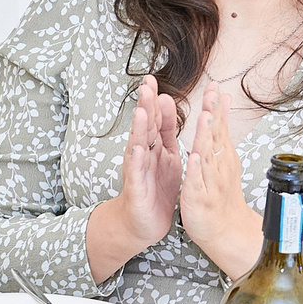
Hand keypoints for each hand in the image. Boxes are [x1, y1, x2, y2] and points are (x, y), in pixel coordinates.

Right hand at [104, 76, 180, 254]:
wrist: (142, 223)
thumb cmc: (155, 189)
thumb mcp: (166, 155)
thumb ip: (166, 130)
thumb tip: (166, 101)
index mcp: (155, 147)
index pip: (155, 120)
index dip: (154, 101)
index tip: (153, 80)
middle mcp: (143, 155)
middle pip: (145, 127)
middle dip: (145, 106)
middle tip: (146, 86)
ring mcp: (137, 170)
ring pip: (138, 146)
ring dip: (139, 129)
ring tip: (142, 112)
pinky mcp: (136, 188)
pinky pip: (136, 172)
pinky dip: (137, 160)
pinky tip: (138, 149)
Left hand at [179, 85, 262, 278]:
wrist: (225, 230)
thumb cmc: (220, 194)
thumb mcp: (220, 161)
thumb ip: (219, 135)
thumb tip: (220, 109)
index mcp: (220, 157)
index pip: (219, 127)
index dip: (216, 107)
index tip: (216, 85)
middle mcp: (217, 166)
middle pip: (215, 136)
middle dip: (213, 114)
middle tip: (213, 93)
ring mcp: (209, 181)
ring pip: (207, 155)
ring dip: (206, 136)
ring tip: (205, 117)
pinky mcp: (199, 197)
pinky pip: (198, 181)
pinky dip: (198, 169)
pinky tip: (195, 157)